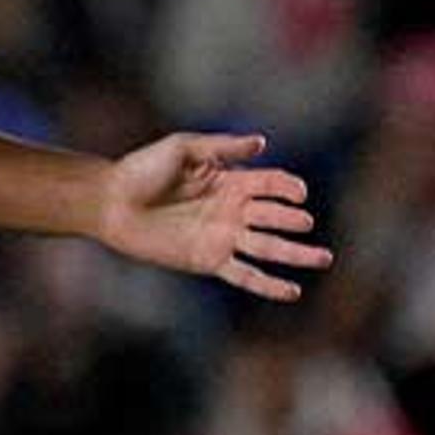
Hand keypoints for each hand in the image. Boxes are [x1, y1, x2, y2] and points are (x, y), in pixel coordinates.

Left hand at [97, 131, 330, 299]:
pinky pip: (245, 275)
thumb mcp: (183, 148)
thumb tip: (263, 143)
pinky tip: (292, 291)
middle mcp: (232, 210)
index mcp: (230, 181)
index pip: (270, 184)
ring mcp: (222, 237)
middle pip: (274, 216)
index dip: (287, 188)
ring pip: (268, 247)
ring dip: (296, 253)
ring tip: (324, 258)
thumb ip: (222, 147)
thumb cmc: (142, 169)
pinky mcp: (209, 261)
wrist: (111, 203)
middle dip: (292, 219)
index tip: (298, 193)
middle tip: (305, 222)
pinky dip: (269, 284)